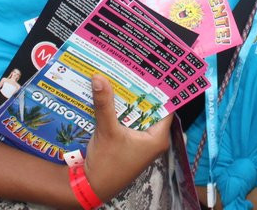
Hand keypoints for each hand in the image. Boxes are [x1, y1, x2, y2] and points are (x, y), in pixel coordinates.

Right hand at [83, 75, 170, 202]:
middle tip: (133, 69)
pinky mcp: (129, 144)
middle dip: (140, 91)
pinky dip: (121, 111)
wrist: (90, 187)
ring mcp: (141, 142)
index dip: (159, 88)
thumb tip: (99, 78)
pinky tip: (112, 97)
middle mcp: (153, 139)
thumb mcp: (107, 131)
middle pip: (150, 109)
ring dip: (128, 101)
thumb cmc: (106, 165)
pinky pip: (128, 122)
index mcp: (157, 137)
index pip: (165, 106)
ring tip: (121, 78)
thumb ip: (105, 104)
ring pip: (137, 115)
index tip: (152, 70)